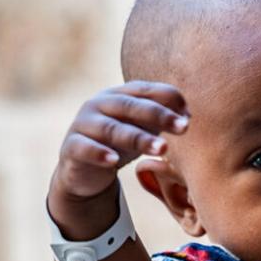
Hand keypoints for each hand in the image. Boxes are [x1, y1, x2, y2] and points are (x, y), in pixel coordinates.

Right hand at [50, 82, 188, 236]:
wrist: (85, 171)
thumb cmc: (120, 143)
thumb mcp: (142, 128)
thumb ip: (162, 119)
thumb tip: (187, 116)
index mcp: (119, 94)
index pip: (146, 89)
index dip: (169, 98)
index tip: (190, 116)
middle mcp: (99, 104)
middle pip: (130, 105)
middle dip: (159, 115)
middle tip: (184, 128)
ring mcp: (82, 124)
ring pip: (111, 128)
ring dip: (139, 138)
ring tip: (162, 149)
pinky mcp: (70, 147)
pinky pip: (84, 148)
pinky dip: (98, 153)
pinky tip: (113, 160)